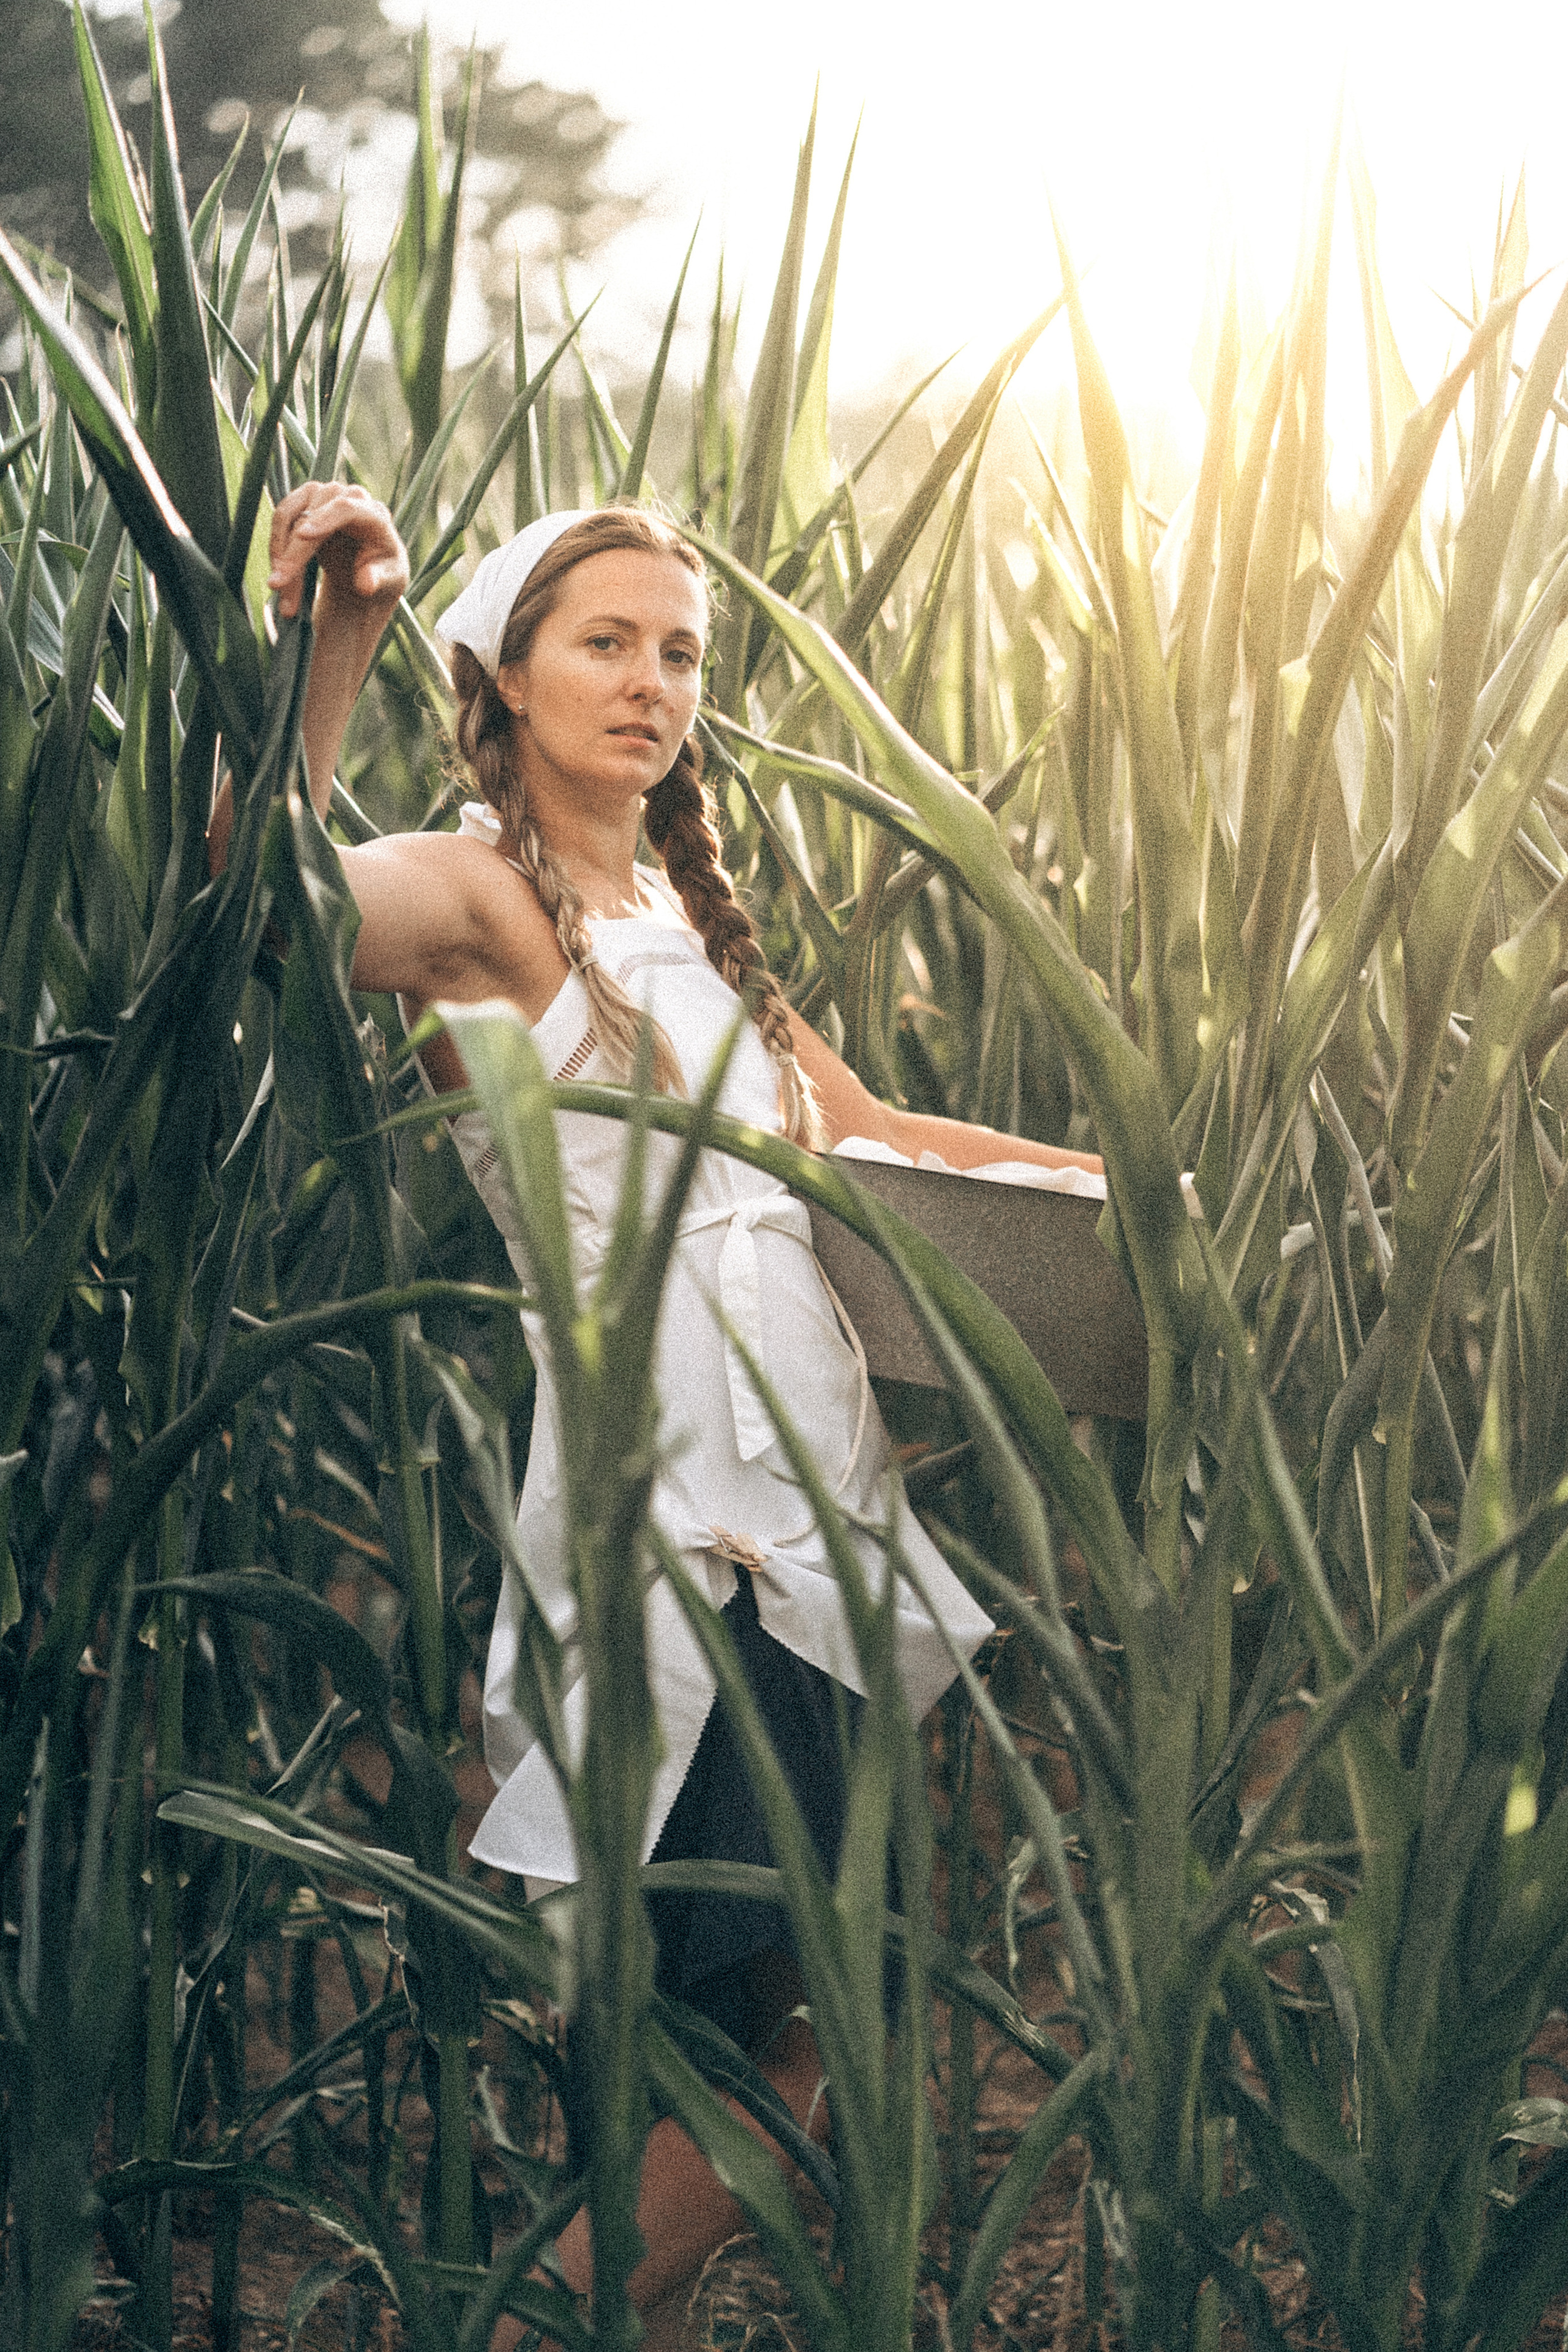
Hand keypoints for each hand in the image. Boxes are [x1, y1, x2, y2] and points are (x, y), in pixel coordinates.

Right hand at [267, 481, 408, 623]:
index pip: (346, 509)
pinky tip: (279, 574)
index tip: (302, 536)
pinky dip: (276, 548)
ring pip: (290, 518)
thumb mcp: (390, 579)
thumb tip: (366, 584)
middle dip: (293, 554)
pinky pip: (281, 520)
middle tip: (278, 585)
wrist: (366, 564)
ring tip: (279, 589)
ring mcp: (323, 495)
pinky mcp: (304, 501)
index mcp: (374, 514)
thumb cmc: (382, 570)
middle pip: (311, 518)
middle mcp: (347, 497)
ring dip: (280, 555)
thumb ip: (379, 579)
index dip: (323, 520)